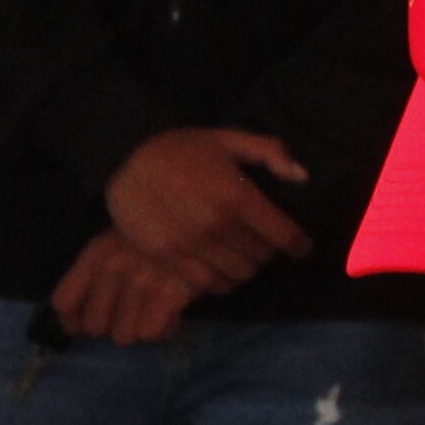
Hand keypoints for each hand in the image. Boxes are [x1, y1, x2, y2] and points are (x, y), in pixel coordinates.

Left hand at [49, 232, 198, 344]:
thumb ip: (90, 279)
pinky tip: (172, 316)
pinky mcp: (170, 293)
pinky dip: (163, 330)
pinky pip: (151, 335)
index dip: (72, 321)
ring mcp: (142, 280)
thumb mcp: (117, 245)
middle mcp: (114, 266)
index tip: (82, 327)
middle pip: (95, 326)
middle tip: (130, 313)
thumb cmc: (156, 238)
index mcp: (96, 253)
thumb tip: (73, 326)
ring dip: (139, 329)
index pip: (64, 302)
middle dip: (112, 325)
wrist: (203, 221)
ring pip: (123, 335)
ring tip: (153, 311)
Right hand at [105, 125, 313, 289]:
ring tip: (238, 253)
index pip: (284, 235)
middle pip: (263, 257)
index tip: (301, 246)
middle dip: (267, 250)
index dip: (299, 244)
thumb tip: (303, 176)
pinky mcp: (169, 258)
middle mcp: (217, 225)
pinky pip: (209, 285)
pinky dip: (221, 280)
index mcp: (237, 196)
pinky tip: (218, 266)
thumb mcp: (226, 139)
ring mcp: (192, 245)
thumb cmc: (180, 148)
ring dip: (245, 266)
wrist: (122, 158)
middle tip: (260, 241)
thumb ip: (269, 152)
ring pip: (240, 275)